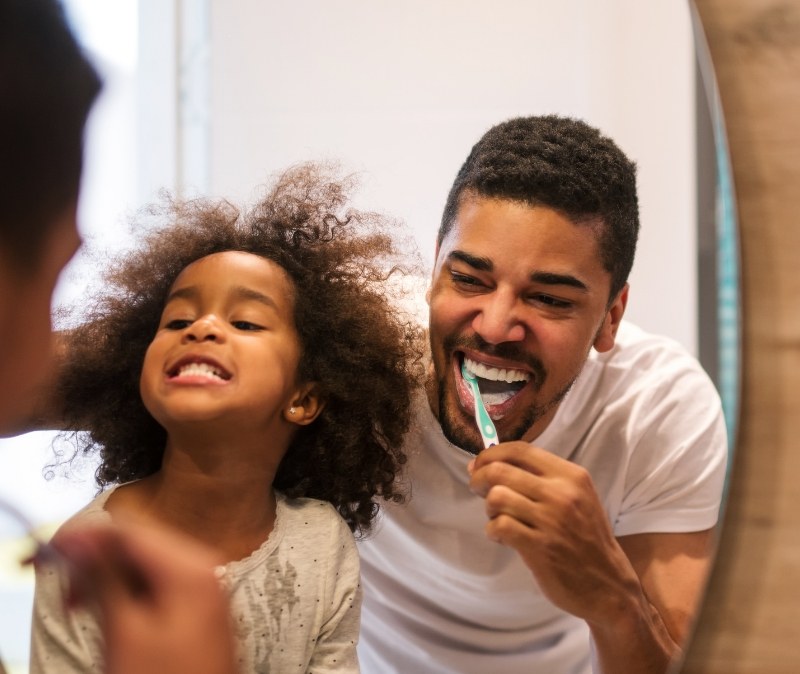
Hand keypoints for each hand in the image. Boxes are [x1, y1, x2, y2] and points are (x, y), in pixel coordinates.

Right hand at [49, 520, 237, 673]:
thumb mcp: (126, 631)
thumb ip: (104, 579)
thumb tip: (82, 543)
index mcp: (190, 567)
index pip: (132, 531)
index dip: (90, 537)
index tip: (55, 549)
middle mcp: (204, 567)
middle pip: (141, 545)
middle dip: (99, 561)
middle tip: (67, 591)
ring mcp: (205, 586)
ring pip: (147, 564)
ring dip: (111, 579)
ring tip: (81, 606)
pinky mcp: (199, 605)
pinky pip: (160, 583)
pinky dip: (131, 592)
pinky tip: (111, 613)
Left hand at [468, 442, 641, 623]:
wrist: (608, 584)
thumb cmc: (585, 537)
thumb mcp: (575, 497)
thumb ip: (541, 478)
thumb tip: (490, 463)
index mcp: (571, 476)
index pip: (520, 450)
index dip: (491, 454)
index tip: (479, 463)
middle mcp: (561, 493)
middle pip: (500, 471)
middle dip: (479, 478)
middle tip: (478, 489)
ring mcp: (550, 521)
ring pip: (497, 497)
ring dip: (489, 508)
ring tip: (497, 517)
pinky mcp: (539, 547)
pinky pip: (500, 526)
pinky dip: (493, 530)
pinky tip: (502, 537)